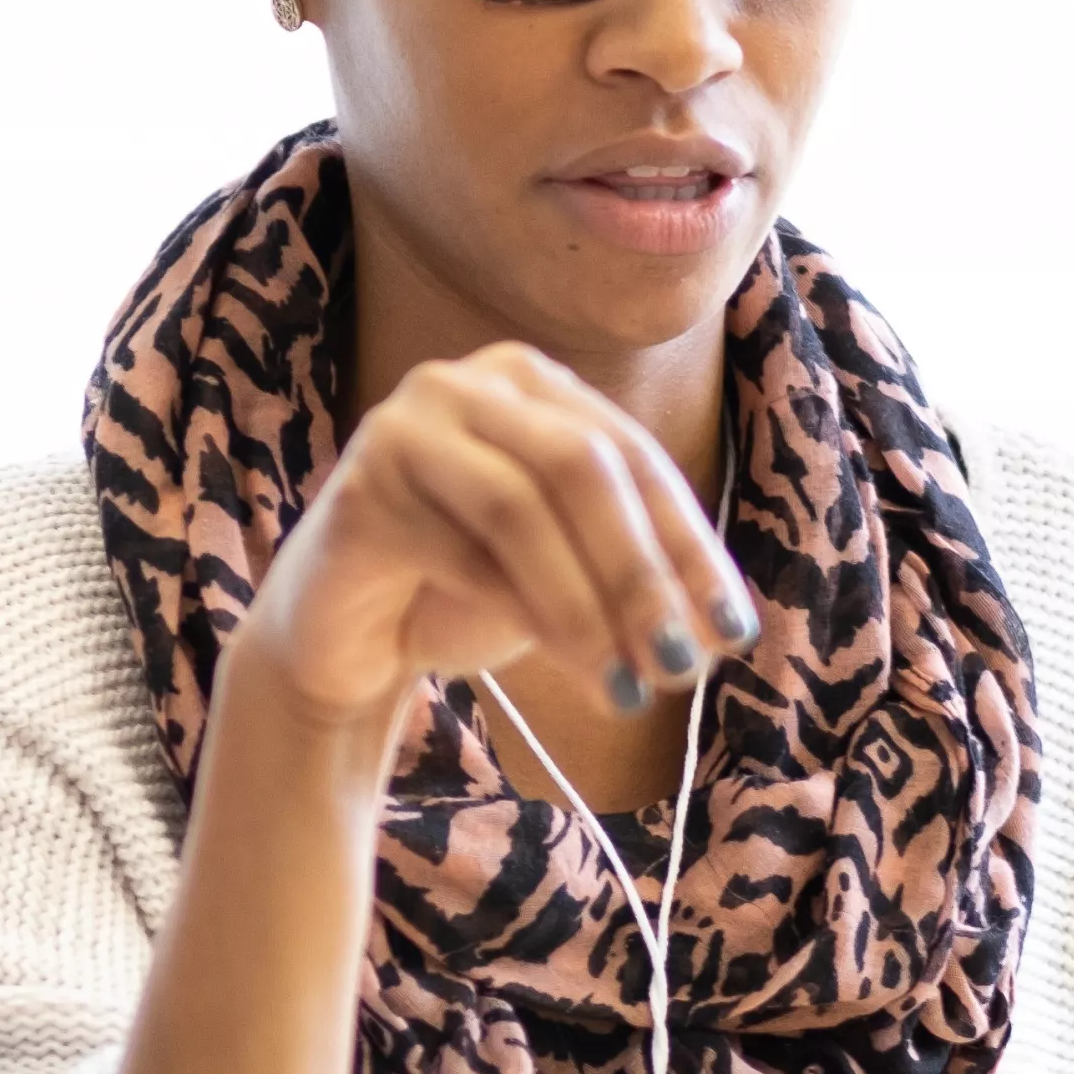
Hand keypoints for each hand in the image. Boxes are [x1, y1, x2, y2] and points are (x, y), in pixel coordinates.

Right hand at [227, 342, 758, 729]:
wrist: (341, 646)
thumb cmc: (457, 596)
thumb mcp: (567, 578)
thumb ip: (632, 580)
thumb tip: (722, 629)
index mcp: (534, 385)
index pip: (634, 458)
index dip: (690, 546)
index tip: (733, 631)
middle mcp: (468, 384)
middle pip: (582, 465)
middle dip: (642, 572)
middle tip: (679, 665)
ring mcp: (406, 425)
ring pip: (522, 506)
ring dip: (585, 607)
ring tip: (624, 690)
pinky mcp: (360, 486)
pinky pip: (458, 548)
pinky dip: (517, 612)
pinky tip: (558, 668)